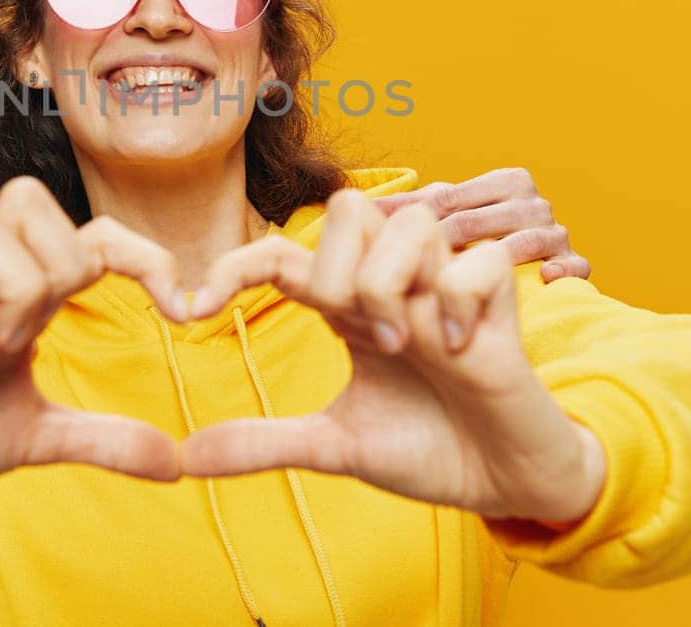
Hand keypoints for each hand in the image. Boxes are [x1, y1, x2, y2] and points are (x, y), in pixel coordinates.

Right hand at [0, 177, 189, 533]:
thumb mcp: (36, 439)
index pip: (94, 234)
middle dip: (54, 263)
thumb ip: (104, 440)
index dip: (144, 256)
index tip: (181, 310)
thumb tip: (176, 461)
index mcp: (24, 295)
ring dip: (2, 289)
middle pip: (27, 198)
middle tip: (35, 333)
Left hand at [184, 191, 605, 524]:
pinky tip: (459, 350)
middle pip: (348, 206)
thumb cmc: (427, 449)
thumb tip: (187, 454)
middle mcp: (393, 283)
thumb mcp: (335, 447)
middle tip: (355, 335)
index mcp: (348, 305)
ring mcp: (447, 287)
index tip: (190, 311)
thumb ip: (264, 443)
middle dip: (336, 270)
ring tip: (406, 346)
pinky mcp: (500, 300)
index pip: (282, 254)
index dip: (233, 268)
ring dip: (391, 284)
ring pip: (410, 222)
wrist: (503, 484)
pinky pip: (474, 263)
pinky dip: (458, 303)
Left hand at [370, 167, 590, 282]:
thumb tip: (358, 204)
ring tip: (457, 282)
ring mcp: (557, 232)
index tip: (374, 236)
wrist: (539, 279)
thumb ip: (413, 209)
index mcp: (504, 182)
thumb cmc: (482, 246)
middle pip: (477, 223)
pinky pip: (573, 265)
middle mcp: (532, 203)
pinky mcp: (577, 264)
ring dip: (492, 261)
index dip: (409, 218)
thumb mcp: (451, 220)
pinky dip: (561, 270)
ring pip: (522, 242)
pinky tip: (544, 279)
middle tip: (405, 273)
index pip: (447, 200)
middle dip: (440, 246)